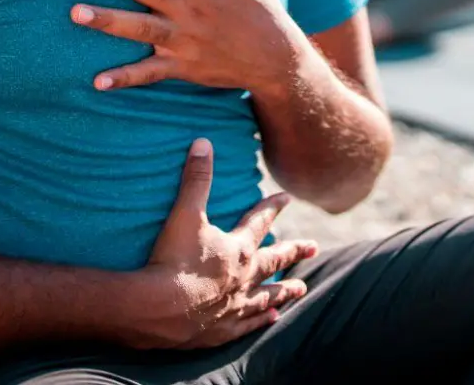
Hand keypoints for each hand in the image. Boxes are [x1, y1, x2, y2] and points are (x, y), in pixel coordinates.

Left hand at [71, 0, 305, 95]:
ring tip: (75, 13)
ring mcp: (183, 38)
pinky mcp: (182, 66)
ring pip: (139, 27)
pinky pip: (149, 73)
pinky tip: (97, 82)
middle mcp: (187, 7)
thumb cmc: (263, 7)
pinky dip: (124, 78)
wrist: (276, 60)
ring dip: (107, 21)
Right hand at [123, 138, 316, 348]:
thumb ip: (196, 178)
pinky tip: (273, 318)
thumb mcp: (185, 213)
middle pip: (274, 261)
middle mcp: (244, 277)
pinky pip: (250, 324)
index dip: (273, 206)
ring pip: (268, 295)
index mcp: (237, 248)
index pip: (260, 221)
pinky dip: (263, 319)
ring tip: (302, 289)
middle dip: (294, 251)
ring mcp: (235, 305)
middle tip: (314, 247)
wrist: (159, 310)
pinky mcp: (223, 330)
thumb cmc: (174, 260)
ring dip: (285, 290)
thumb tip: (204, 142)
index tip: (288, 197)